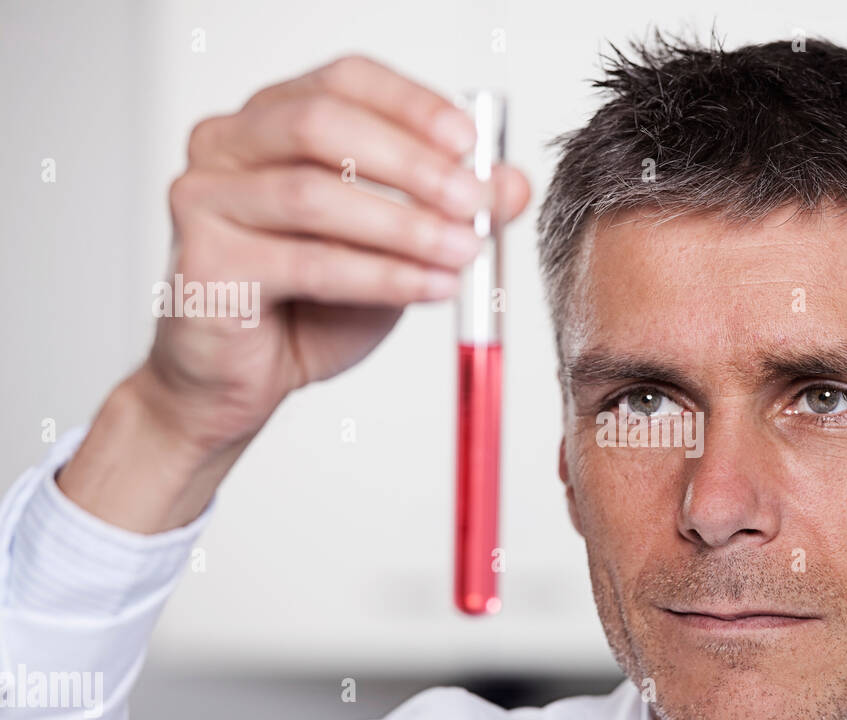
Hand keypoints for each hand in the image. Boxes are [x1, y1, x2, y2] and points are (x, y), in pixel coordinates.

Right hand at [58, 55, 529, 531]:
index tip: (471, 143)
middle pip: (322, 125)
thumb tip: (511, 184)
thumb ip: (449, 210)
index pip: (345, 80)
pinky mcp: (206, 262)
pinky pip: (308, 264)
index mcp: (272, 117)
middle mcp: (227, 144)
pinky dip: (382, 276)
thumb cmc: (310, 304)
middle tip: (474, 203)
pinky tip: (431, 288)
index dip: (412, 106)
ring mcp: (205, 198)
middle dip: (412, 164)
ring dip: (404, 226)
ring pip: (313, 195)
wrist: (244, 381)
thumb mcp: (397, 248)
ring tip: (464, 253)